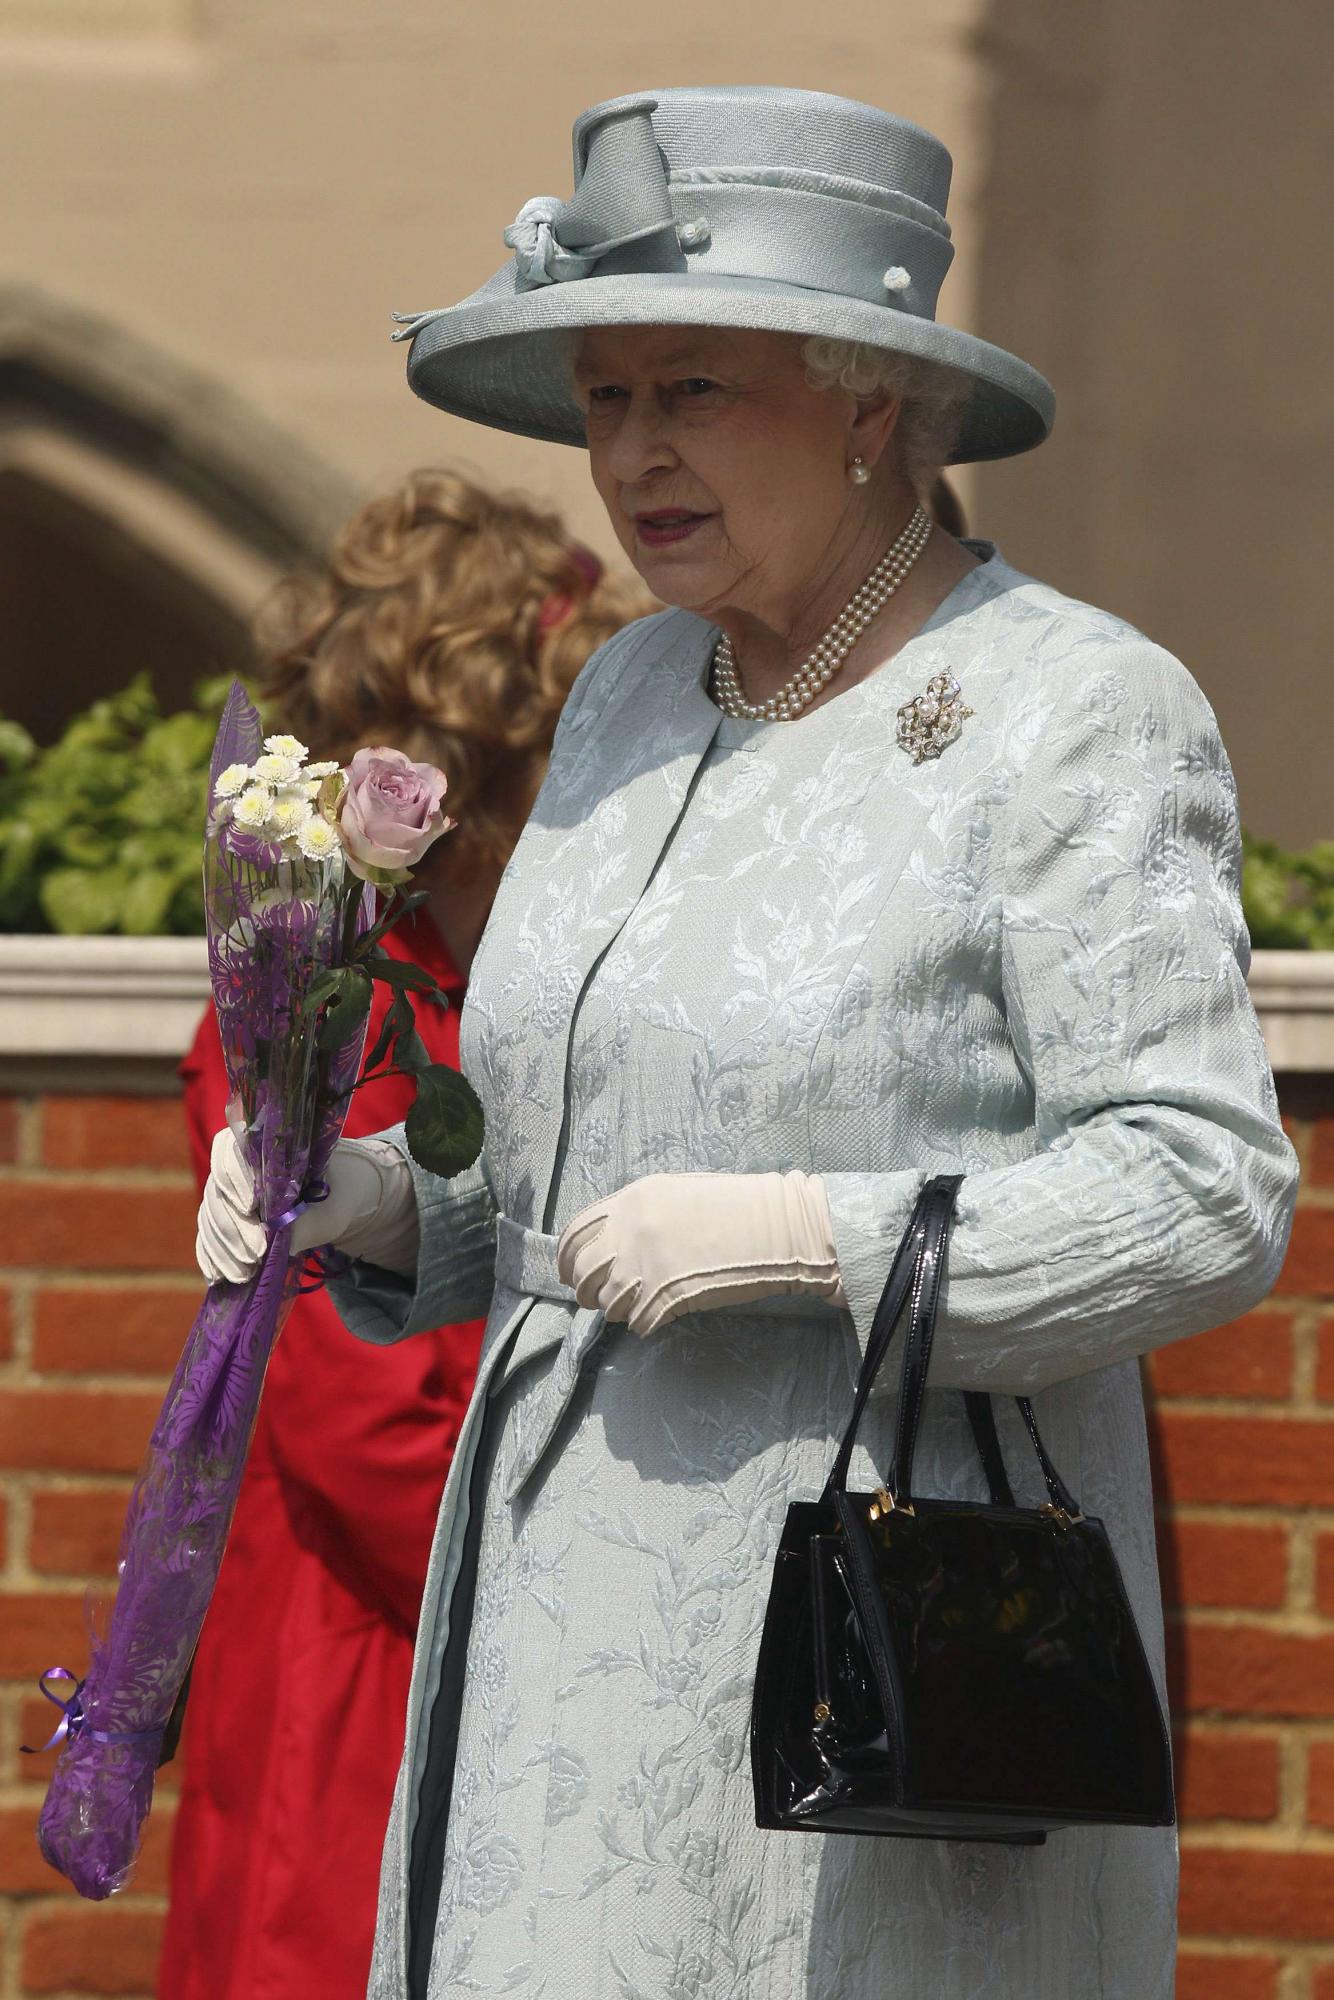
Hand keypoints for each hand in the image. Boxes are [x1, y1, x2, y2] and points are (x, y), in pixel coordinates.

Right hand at [195, 1127, 419, 1284]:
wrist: (340, 1196)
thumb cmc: (338, 1192)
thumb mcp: (332, 1208)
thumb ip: (306, 1223)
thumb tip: (275, 1244)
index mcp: (265, 1144)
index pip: (231, 1150)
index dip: (235, 1178)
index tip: (250, 1206)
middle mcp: (238, 1164)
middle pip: (218, 1191)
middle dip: (233, 1227)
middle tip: (253, 1255)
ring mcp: (228, 1192)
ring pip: (210, 1216)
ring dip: (223, 1248)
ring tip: (242, 1273)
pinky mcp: (227, 1218)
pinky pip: (209, 1235)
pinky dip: (212, 1256)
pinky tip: (217, 1276)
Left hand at [555, 1170, 844, 1339]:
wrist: (778, 1226)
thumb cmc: (735, 1208)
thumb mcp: (675, 1193)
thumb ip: (637, 1215)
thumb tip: (610, 1245)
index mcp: (631, 1200)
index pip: (573, 1235)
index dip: (567, 1260)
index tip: (570, 1274)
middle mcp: (630, 1231)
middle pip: (583, 1274)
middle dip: (587, 1291)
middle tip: (600, 1299)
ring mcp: (646, 1265)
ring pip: (608, 1303)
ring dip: (621, 1309)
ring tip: (643, 1303)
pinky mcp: (666, 1297)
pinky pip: (638, 1323)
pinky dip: (647, 1323)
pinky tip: (665, 1312)